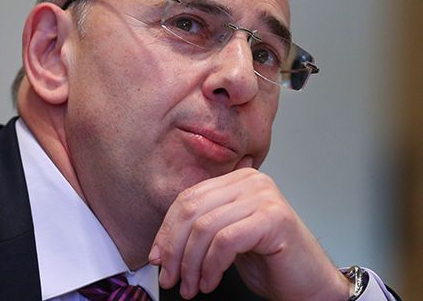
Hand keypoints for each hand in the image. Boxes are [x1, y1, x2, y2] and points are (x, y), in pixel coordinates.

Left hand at [148, 166, 350, 299]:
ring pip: (205, 227)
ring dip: (191, 264)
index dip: (167, 230)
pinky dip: (211, 266)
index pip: (188, 198)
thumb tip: (161, 246)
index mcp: (236, 180)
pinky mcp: (273, 218)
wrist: (310, 285)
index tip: (157, 257)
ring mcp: (264, 196)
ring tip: (191, 287)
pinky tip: (210, 282)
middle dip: (174, 248)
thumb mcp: (225, 238)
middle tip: (169, 277)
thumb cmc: (270, 262)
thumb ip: (200, 228)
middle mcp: (251, 181)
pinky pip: (225, 241)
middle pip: (192, 210)